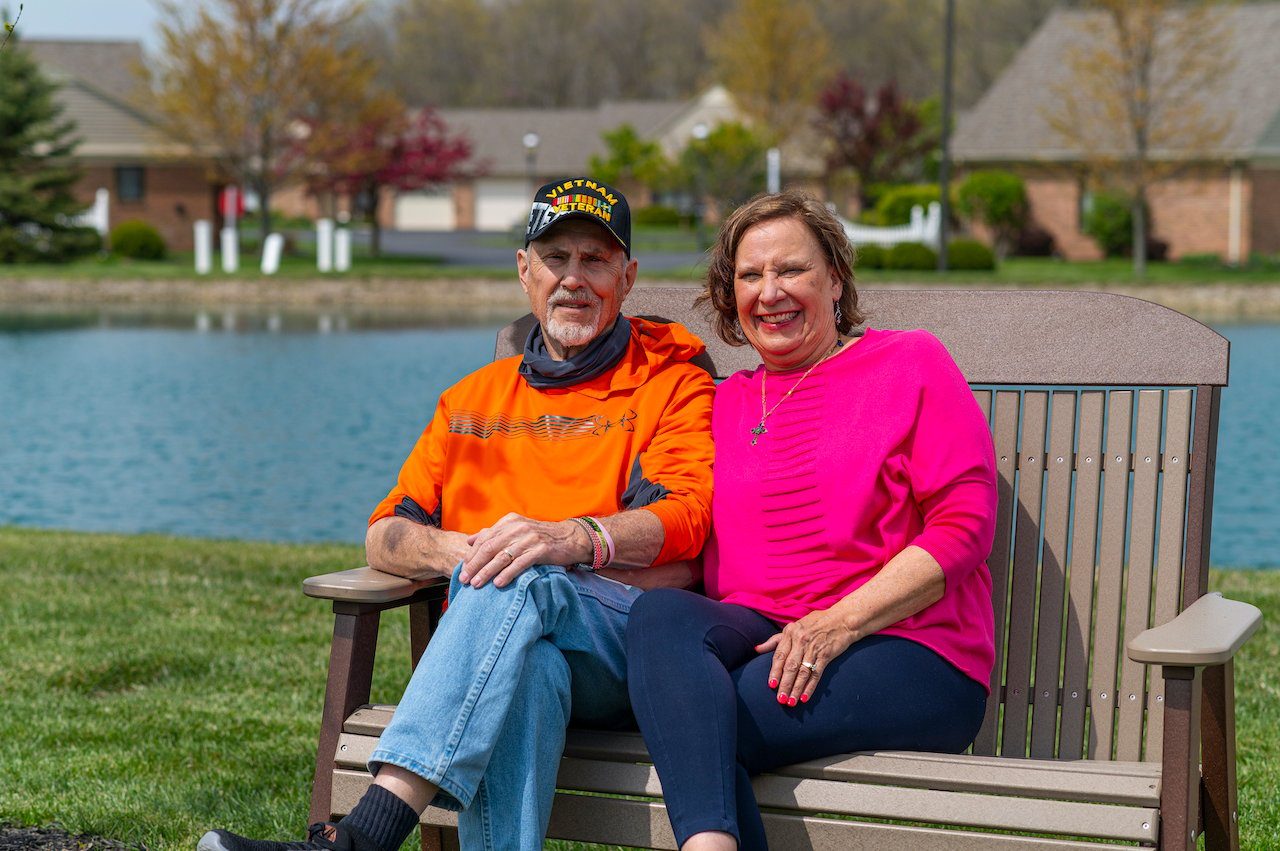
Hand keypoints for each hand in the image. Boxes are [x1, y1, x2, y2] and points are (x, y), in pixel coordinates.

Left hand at [459, 512, 585, 587]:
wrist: (570, 538)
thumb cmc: (540, 537)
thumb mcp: (516, 531)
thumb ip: (493, 534)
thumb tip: (470, 540)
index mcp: (509, 521)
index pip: (484, 538)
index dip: (471, 555)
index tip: (462, 569)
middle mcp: (518, 527)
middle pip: (489, 548)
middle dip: (474, 565)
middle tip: (464, 579)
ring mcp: (529, 538)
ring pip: (502, 557)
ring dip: (487, 572)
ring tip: (476, 584)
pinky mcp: (541, 549)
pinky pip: (520, 563)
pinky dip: (507, 574)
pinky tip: (498, 584)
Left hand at [755, 607, 856, 706]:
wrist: (843, 619)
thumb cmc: (816, 623)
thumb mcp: (794, 626)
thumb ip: (775, 640)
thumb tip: (756, 649)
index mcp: (790, 632)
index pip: (780, 655)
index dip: (775, 671)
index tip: (771, 685)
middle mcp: (801, 640)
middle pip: (790, 666)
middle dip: (784, 684)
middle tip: (780, 699)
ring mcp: (814, 647)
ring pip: (803, 672)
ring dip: (796, 689)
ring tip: (791, 702)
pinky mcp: (827, 654)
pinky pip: (816, 673)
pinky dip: (810, 686)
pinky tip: (805, 697)